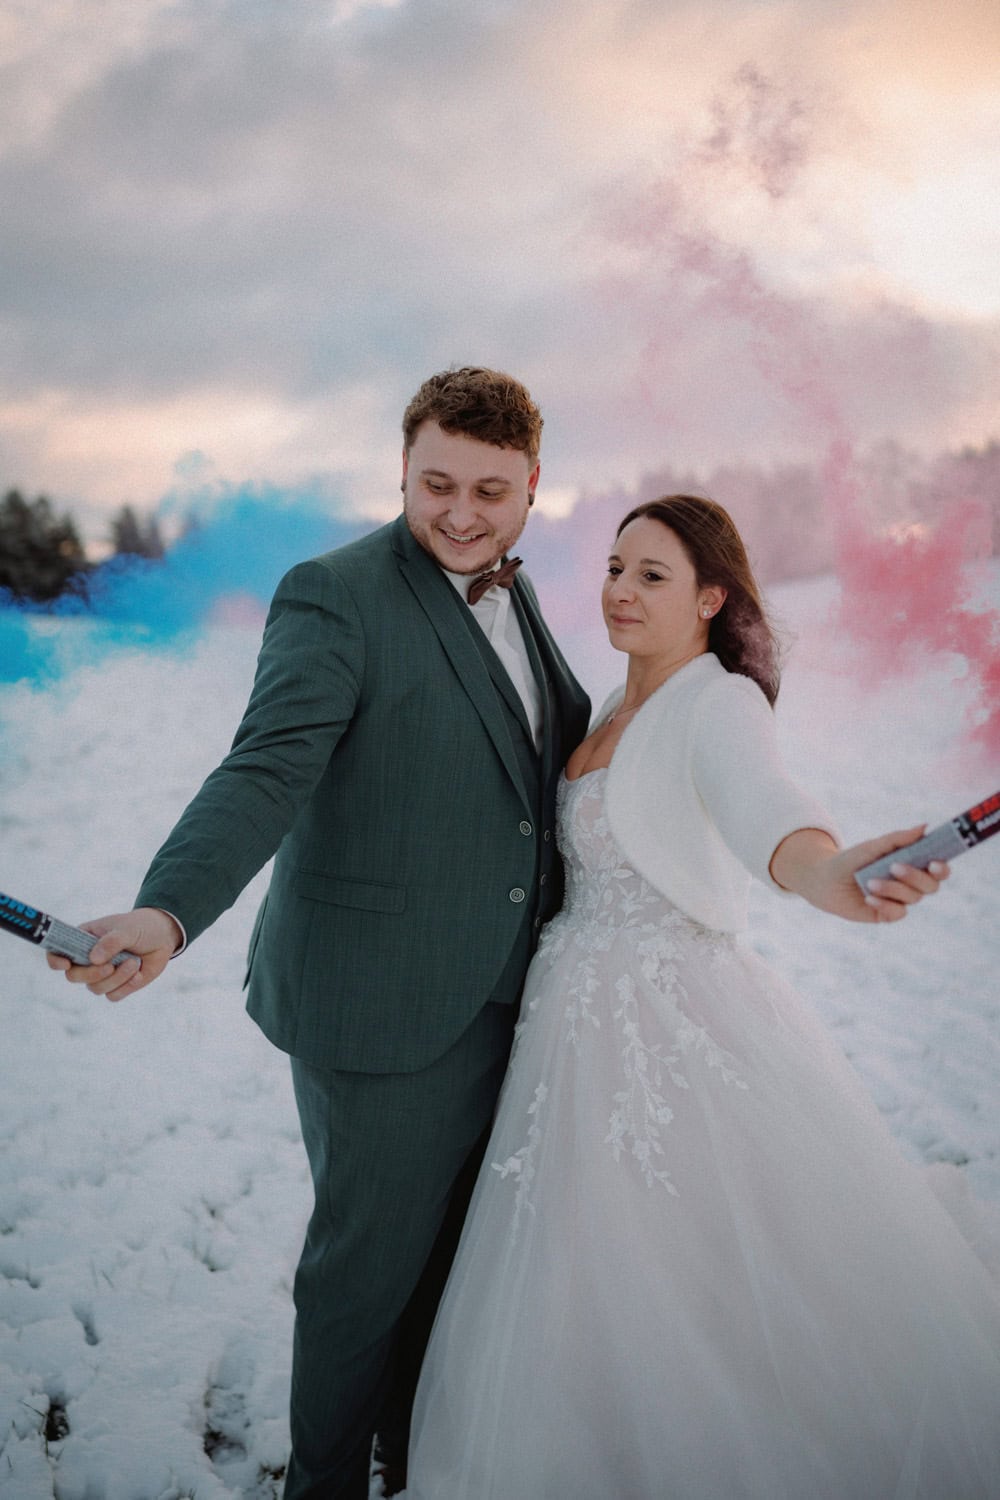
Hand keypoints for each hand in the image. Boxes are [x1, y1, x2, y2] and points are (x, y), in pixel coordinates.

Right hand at [45, 907, 182, 999]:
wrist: (163, 937)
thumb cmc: (140, 927)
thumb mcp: (126, 929)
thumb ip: (110, 942)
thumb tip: (93, 959)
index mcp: (82, 940)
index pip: (57, 952)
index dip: (55, 961)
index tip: (65, 965)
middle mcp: (88, 959)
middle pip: (74, 976)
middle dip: (92, 974)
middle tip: (111, 965)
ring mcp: (101, 974)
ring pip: (96, 988)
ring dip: (116, 978)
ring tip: (134, 962)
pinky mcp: (117, 986)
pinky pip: (113, 995)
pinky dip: (127, 986)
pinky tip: (138, 973)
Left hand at [771, 825, 949, 923]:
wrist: (825, 880)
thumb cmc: (852, 860)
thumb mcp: (873, 847)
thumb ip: (898, 839)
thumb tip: (925, 827)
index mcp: (913, 865)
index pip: (938, 869)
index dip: (942, 868)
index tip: (935, 862)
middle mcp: (910, 884)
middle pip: (930, 885)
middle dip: (914, 876)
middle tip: (895, 867)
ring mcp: (900, 900)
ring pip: (913, 898)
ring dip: (893, 889)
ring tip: (870, 882)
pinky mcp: (887, 915)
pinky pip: (897, 913)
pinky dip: (884, 905)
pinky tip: (869, 899)